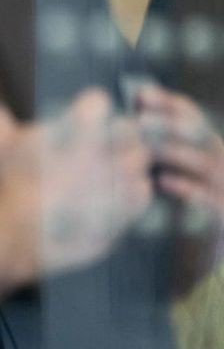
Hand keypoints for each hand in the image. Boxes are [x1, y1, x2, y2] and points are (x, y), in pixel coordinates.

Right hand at [0, 88, 152, 279]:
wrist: (18, 234)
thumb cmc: (5, 185)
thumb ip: (0, 121)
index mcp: (79, 126)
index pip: (99, 101)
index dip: (88, 107)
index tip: (80, 115)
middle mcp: (108, 149)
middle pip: (131, 131)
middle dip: (118, 135)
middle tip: (100, 144)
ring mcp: (120, 182)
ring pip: (141, 163)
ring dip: (127, 164)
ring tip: (109, 172)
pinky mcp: (124, 210)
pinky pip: (143, 195)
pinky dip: (131, 194)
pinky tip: (112, 196)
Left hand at [135, 84, 223, 236]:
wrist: (222, 254)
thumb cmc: (199, 203)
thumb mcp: (186, 171)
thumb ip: (166, 149)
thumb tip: (133, 122)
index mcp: (213, 148)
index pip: (194, 118)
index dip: (170, 103)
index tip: (141, 94)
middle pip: (201, 136)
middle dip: (172, 123)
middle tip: (140, 119)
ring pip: (206, 163)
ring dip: (176, 152)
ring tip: (147, 147)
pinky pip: (211, 198)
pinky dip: (189, 188)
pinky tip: (163, 182)